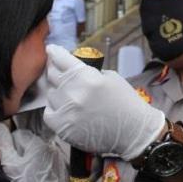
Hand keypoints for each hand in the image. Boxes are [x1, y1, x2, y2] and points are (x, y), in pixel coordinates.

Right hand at [0, 123, 66, 181]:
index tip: (7, 157)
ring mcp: (54, 156)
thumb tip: (0, 128)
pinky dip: (36, 165)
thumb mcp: (10, 164)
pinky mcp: (57, 166)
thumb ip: (3, 144)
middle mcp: (48, 147)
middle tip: (13, 166)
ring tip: (23, 173)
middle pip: (27, 143)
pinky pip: (43, 160)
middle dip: (18, 151)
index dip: (9, 146)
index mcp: (37, 143)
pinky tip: (32, 176)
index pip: (18, 134)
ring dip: (27, 158)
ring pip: (34, 151)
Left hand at [43, 45, 165, 160]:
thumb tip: (69, 65)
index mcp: (87, 77)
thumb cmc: (125, 102)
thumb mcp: (110, 77)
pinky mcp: (62, 128)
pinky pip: (48, 113)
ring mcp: (67, 111)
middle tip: (60, 71)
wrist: (133, 131)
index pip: (61, 59)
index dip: (54, 52)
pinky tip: (65, 109)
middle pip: (52, 74)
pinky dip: (54, 109)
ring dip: (58, 91)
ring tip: (71, 96)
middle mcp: (74, 92)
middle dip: (55, 70)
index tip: (51, 50)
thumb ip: (87, 70)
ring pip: (50, 93)